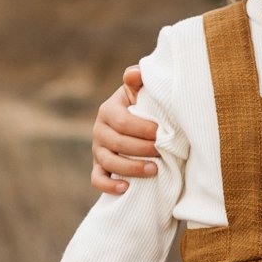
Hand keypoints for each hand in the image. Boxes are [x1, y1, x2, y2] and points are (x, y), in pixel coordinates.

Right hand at [92, 66, 159, 194]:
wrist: (135, 124)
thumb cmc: (142, 106)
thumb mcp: (139, 91)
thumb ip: (138, 80)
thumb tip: (135, 73)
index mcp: (108, 110)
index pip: (123, 122)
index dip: (142, 129)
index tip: (162, 133)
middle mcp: (99, 130)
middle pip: (117, 143)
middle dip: (142, 149)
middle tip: (163, 152)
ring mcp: (97, 150)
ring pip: (109, 162)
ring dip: (132, 168)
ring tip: (154, 170)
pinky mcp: (98, 167)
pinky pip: (97, 179)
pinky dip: (109, 186)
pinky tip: (126, 188)